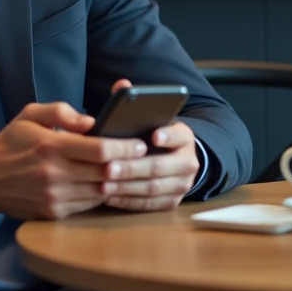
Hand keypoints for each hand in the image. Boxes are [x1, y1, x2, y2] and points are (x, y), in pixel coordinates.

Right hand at [0, 101, 147, 221]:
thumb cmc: (11, 143)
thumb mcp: (30, 115)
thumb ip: (61, 111)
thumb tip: (92, 122)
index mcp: (50, 146)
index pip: (99, 150)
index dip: (125, 148)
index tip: (140, 143)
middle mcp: (54, 174)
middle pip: (105, 173)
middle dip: (129, 165)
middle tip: (146, 158)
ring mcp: (55, 196)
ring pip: (101, 191)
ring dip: (119, 182)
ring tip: (133, 171)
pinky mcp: (54, 212)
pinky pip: (88, 204)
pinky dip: (101, 194)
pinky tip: (108, 183)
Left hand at [100, 78, 199, 211]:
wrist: (175, 158)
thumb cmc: (152, 135)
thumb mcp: (151, 118)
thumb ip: (135, 102)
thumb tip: (122, 84)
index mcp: (184, 136)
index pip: (178, 135)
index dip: (167, 136)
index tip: (152, 136)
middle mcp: (188, 162)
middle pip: (160, 167)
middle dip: (132, 168)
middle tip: (108, 167)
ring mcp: (182, 185)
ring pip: (153, 188)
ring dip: (126, 187)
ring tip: (103, 183)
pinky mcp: (172, 202)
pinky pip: (149, 205)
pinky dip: (128, 202)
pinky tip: (109, 197)